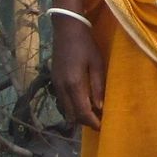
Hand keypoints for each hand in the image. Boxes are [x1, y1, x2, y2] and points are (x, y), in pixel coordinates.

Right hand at [50, 14, 105, 129]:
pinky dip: (72, 106)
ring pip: (65, 110)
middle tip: (99, 121)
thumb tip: (100, 107)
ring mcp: (55, 84)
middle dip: (85, 121)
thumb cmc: (86, 45)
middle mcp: (61, 87)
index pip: (82, 112)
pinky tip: (82, 102)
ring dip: (78, 115)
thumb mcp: (97, 64)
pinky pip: (62, 101)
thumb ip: (98, 87)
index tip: (102, 127)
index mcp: (73, 84)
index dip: (92, 122)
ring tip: (92, 113)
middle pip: (72, 115)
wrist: (66, 29)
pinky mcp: (54, 81)